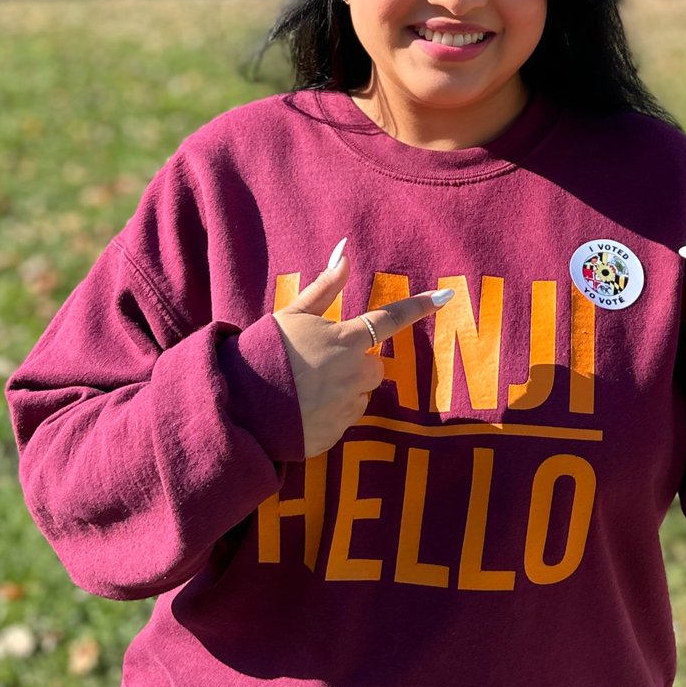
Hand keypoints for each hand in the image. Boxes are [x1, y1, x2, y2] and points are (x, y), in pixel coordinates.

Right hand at [273, 244, 452, 455]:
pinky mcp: (338, 434)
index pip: (391, 318)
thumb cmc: (264, 353)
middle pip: (373, 365)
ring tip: (305, 388)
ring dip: (343, 390)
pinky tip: (304, 410)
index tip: (446, 297)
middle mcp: (355, 373)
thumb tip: (345, 252)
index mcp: (346, 340)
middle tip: (317, 364)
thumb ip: (324, 288)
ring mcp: (348, 406)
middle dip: (354, 363)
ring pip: (359, 393)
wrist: (239, 407)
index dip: (419, 306)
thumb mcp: (291, 315)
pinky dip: (331, 414)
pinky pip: (345, 419)